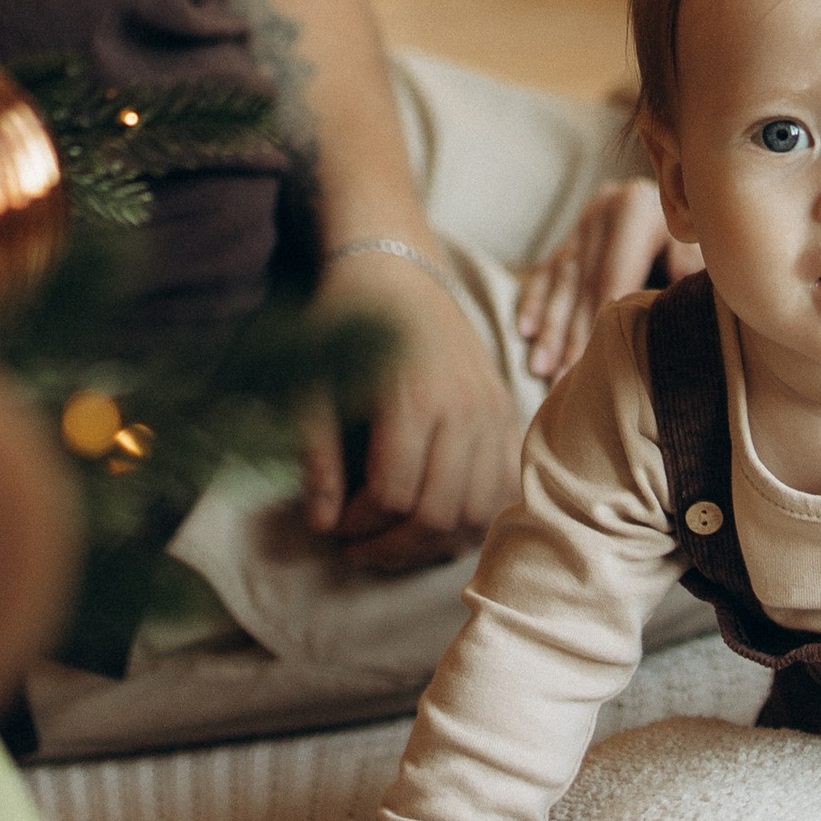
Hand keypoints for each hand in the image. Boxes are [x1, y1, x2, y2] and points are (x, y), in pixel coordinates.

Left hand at [299, 244, 523, 572]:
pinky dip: (474, 516)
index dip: (359, 525)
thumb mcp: (314, 384)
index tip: (333, 528)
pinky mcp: (506, 412)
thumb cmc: (346, 324)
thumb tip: (321, 525)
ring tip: (396, 541)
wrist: (396, 271)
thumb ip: (318, 456)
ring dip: (436, 542)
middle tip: (360, 549)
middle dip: (394, 546)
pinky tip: (435, 518)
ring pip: (479, 511)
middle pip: (440, 513)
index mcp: (414, 396)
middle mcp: (464, 407)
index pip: (394, 495)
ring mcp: (493, 410)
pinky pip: (503, 487)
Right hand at [514, 180, 697, 382]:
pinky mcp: (573, 234)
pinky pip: (547, 271)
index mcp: (635, 208)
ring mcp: (585, 221)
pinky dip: (534, 302)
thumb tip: (673, 286)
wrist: (695, 193)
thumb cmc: (702, 237)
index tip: (589, 363)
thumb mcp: (700, 246)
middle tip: (559, 379)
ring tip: (540, 368)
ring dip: (549, 327)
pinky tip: (525, 332)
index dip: (598, 322)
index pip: (612, 277)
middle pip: (582, 284)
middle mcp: (603, 210)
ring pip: (560, 281)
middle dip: (568, 335)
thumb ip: (687, 267)